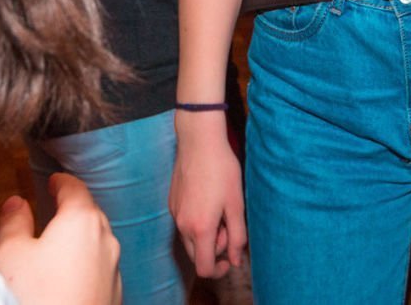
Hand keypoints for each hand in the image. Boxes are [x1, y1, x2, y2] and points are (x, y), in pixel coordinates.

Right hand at [0, 173, 122, 304]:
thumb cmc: (38, 299)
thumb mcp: (12, 254)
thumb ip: (14, 222)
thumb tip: (16, 204)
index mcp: (82, 221)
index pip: (75, 188)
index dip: (61, 182)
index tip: (54, 180)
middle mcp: (106, 240)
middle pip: (90, 213)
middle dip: (72, 209)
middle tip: (53, 207)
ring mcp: (113, 269)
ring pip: (98, 242)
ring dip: (80, 239)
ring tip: (56, 244)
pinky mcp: (114, 294)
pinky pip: (100, 269)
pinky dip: (85, 265)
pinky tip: (66, 278)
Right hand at [170, 118, 246, 277]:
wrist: (198, 141)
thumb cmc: (221, 170)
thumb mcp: (236, 204)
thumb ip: (237, 236)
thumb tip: (236, 261)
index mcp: (200, 229)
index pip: (204, 268)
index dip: (219, 270)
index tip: (231, 258)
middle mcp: (182, 225)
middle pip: (197, 255)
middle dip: (214, 248)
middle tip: (228, 223)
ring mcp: (174, 214)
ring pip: (190, 239)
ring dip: (206, 234)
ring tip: (219, 209)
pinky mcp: (172, 203)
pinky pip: (184, 223)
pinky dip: (197, 222)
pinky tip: (208, 199)